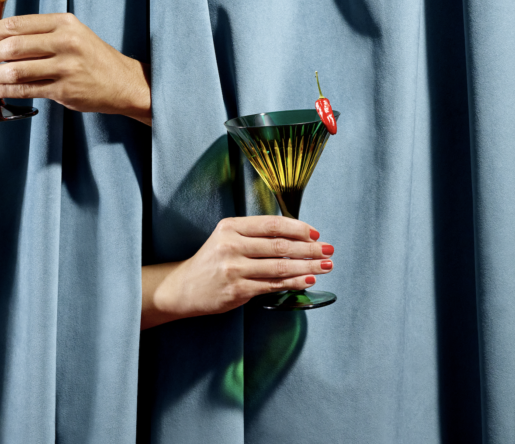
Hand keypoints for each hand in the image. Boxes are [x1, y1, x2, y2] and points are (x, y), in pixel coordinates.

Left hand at [0, 13, 150, 124]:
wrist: (123, 82)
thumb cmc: (92, 57)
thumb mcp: (71, 33)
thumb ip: (39, 33)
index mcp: (63, 22)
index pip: (15, 24)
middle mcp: (65, 42)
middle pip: (12, 46)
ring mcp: (66, 67)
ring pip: (15, 70)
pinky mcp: (65, 90)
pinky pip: (26, 90)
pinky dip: (4, 91)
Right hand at [141, 216, 333, 328]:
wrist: (185, 287)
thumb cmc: (212, 262)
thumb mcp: (227, 238)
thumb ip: (256, 236)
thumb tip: (297, 237)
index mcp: (231, 227)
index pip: (272, 224)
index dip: (298, 228)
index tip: (315, 233)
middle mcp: (231, 245)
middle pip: (280, 245)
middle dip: (309, 248)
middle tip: (329, 250)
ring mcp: (234, 268)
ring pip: (280, 266)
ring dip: (308, 266)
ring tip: (325, 266)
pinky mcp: (237, 289)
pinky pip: (273, 285)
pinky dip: (294, 282)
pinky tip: (308, 281)